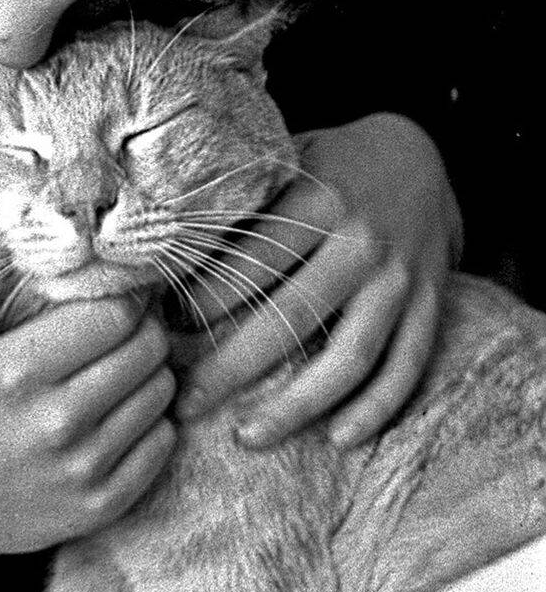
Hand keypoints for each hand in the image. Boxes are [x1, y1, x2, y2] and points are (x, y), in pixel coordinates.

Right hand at [0, 233, 176, 563]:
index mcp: (17, 373)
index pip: (112, 315)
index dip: (122, 295)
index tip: (113, 292)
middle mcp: (56, 423)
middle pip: (147, 350)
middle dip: (143, 327)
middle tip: (123, 325)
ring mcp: (82, 470)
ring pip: (162, 394)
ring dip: (151, 372)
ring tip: (119, 366)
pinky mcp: (100, 506)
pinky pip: (163, 444)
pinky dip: (154, 421)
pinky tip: (121, 411)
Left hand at [176, 114, 459, 448]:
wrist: (420, 152)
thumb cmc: (329, 163)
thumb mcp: (287, 162)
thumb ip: (244, 201)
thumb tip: (161, 242)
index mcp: (319, 198)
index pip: (252, 262)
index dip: (206, 304)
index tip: (163, 336)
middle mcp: (362, 240)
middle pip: (290, 318)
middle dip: (230, 368)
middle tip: (184, 404)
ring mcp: (401, 277)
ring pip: (349, 357)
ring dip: (298, 406)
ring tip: (248, 436)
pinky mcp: (430, 304)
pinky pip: (405, 367)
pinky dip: (375, 409)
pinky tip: (338, 439)